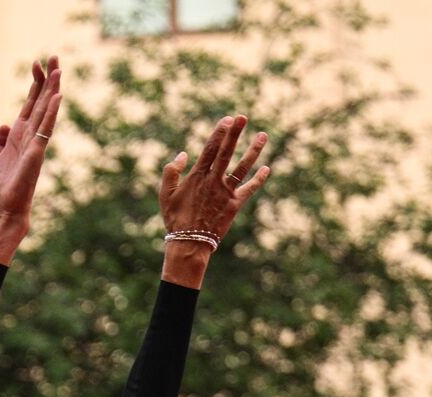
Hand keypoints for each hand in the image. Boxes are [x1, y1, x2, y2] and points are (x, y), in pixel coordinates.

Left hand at [0, 55, 61, 224]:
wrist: (4, 209)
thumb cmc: (1, 189)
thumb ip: (1, 141)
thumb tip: (3, 124)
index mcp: (19, 136)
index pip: (30, 105)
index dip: (34, 85)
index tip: (36, 63)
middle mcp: (30, 136)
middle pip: (41, 102)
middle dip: (47, 79)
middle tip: (53, 55)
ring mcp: (35, 144)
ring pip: (46, 112)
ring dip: (52, 90)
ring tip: (58, 68)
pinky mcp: (35, 154)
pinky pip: (45, 130)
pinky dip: (50, 114)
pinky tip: (56, 97)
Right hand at [160, 115, 270, 243]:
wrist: (189, 243)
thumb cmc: (175, 219)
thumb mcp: (165, 195)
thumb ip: (171, 172)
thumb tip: (183, 154)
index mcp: (196, 177)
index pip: (210, 150)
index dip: (219, 133)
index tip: (228, 119)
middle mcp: (213, 181)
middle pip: (226, 152)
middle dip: (235, 134)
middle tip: (243, 117)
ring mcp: (226, 192)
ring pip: (243, 167)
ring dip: (254, 150)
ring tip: (263, 135)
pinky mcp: (235, 204)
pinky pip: (249, 189)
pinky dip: (259, 179)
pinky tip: (267, 169)